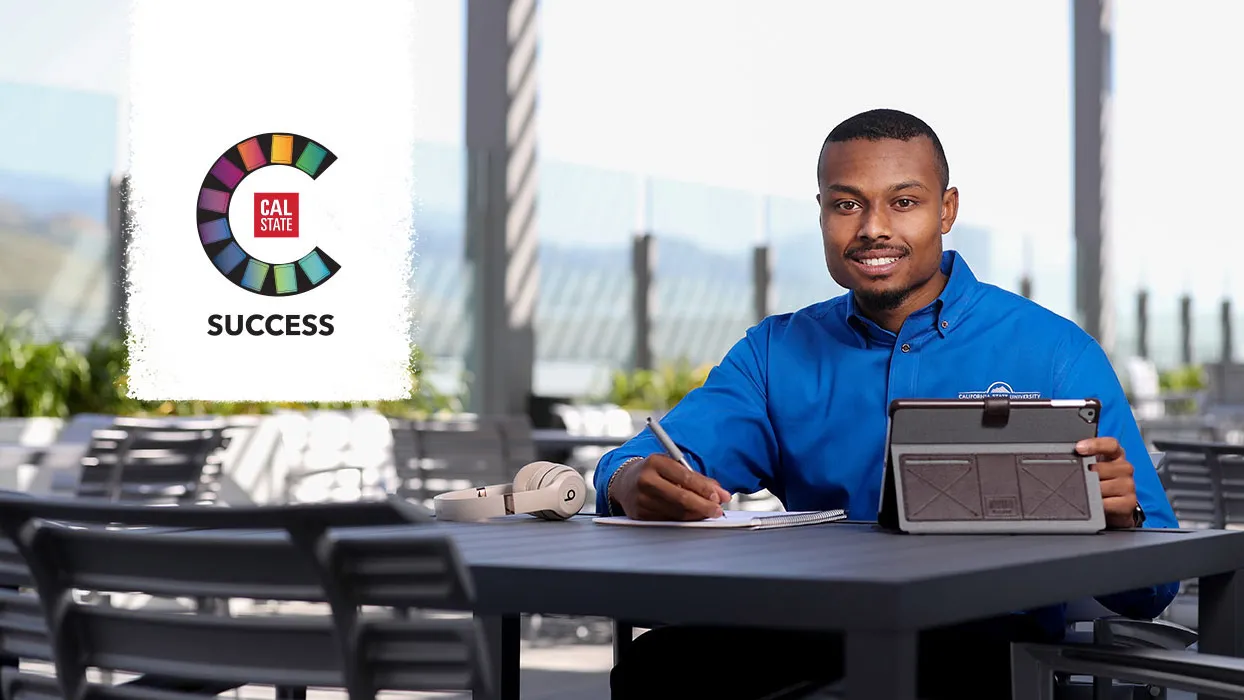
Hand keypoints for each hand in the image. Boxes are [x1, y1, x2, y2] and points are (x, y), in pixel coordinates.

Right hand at [609, 454, 732, 520]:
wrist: (624, 482)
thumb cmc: (655, 473)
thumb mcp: (673, 466)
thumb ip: (697, 478)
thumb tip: (721, 494)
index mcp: (655, 462)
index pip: (686, 477)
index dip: (705, 489)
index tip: (720, 497)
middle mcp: (645, 480)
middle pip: (681, 498)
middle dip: (704, 506)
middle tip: (717, 510)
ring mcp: (641, 499)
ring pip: (676, 512)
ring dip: (696, 515)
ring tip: (707, 512)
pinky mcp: (640, 515)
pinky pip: (668, 521)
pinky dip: (684, 520)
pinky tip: (692, 516)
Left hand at [1076, 437, 1137, 528]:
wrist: (1114, 505)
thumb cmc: (1101, 481)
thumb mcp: (1093, 465)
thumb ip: (1085, 457)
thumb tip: (1070, 454)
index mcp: (1116, 455)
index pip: (1110, 445)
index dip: (1095, 445)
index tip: (1079, 448)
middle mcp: (1125, 468)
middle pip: (1101, 468)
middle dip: (1086, 474)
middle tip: (1079, 478)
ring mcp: (1128, 485)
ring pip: (1102, 487)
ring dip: (1090, 491)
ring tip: (1087, 492)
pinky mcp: (1129, 502)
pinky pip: (1106, 503)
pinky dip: (1097, 504)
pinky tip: (1095, 502)